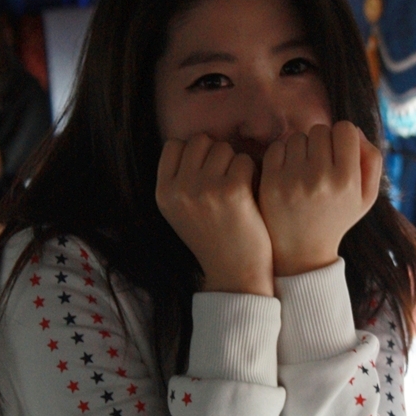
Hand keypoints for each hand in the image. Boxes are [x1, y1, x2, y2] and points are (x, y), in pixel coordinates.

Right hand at [156, 135, 273, 295]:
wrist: (234, 274)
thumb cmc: (212, 238)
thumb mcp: (180, 211)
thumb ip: (179, 179)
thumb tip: (192, 143)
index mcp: (163, 193)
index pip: (175, 145)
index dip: (194, 153)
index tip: (206, 171)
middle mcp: (180, 189)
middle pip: (200, 141)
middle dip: (215, 154)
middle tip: (225, 179)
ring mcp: (205, 189)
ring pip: (224, 148)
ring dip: (235, 163)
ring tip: (236, 189)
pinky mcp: (233, 191)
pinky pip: (244, 161)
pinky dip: (252, 173)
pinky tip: (250, 193)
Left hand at [259, 121, 381, 276]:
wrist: (302, 253)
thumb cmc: (337, 219)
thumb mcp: (366, 197)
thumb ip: (371, 160)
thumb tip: (356, 131)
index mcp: (348, 181)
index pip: (346, 129)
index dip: (342, 137)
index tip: (337, 152)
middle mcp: (321, 179)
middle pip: (320, 130)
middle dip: (320, 142)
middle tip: (318, 162)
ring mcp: (293, 180)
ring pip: (297, 137)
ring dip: (300, 148)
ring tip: (303, 170)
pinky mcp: (271, 183)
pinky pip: (277, 147)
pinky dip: (282, 154)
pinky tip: (287, 172)